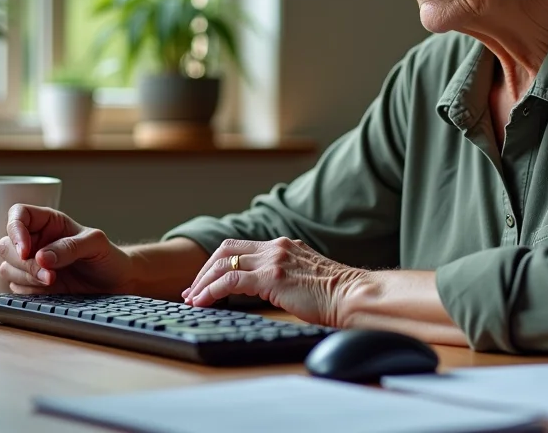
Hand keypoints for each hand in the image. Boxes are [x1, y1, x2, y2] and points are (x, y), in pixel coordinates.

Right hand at [0, 204, 134, 294]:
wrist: (116, 284)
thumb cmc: (107, 257)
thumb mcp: (96, 244)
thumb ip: (70, 247)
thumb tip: (41, 257)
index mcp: (48, 222)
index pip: (18, 215)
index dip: (15, 230)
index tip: (26, 250)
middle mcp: (35, 241)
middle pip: (5, 245)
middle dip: (23, 262)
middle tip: (49, 274)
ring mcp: (31, 264)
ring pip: (6, 268)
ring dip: (26, 278)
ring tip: (53, 281)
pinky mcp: (31, 285)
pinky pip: (15, 288)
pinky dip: (28, 291)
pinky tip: (50, 291)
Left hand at [181, 237, 364, 325]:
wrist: (354, 296)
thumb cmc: (338, 295)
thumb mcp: (308, 277)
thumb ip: (289, 276)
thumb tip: (273, 290)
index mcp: (285, 245)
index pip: (240, 247)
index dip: (218, 263)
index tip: (206, 281)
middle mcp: (277, 246)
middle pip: (226, 250)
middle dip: (204, 270)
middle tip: (193, 290)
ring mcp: (274, 259)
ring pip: (223, 263)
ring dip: (203, 282)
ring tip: (193, 298)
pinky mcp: (272, 277)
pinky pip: (230, 281)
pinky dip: (211, 291)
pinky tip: (203, 303)